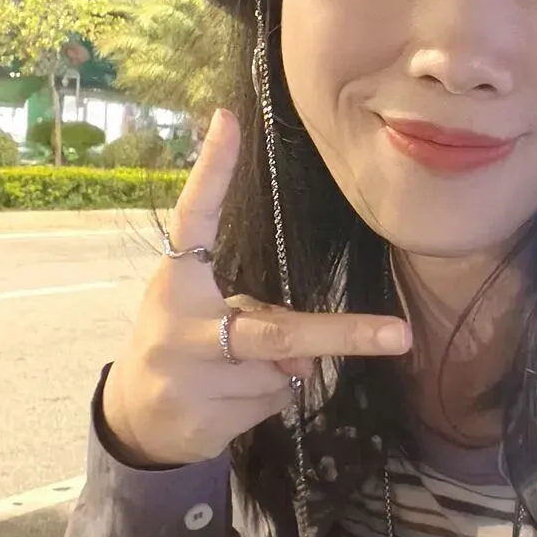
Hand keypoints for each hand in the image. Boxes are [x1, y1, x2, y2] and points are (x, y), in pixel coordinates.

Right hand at [102, 109, 411, 466]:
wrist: (137, 416)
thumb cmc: (186, 344)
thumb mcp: (210, 318)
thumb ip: (260, 318)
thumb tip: (304, 360)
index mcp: (178, 279)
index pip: (195, 218)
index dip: (212, 171)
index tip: (228, 120)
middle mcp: (181, 321)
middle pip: (275, 328)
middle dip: (342, 333)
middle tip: (399, 334)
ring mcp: (190, 373)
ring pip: (280, 371)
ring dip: (281, 372)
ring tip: (235, 374)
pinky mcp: (203, 416)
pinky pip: (271, 401)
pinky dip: (268, 400)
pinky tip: (230, 400)